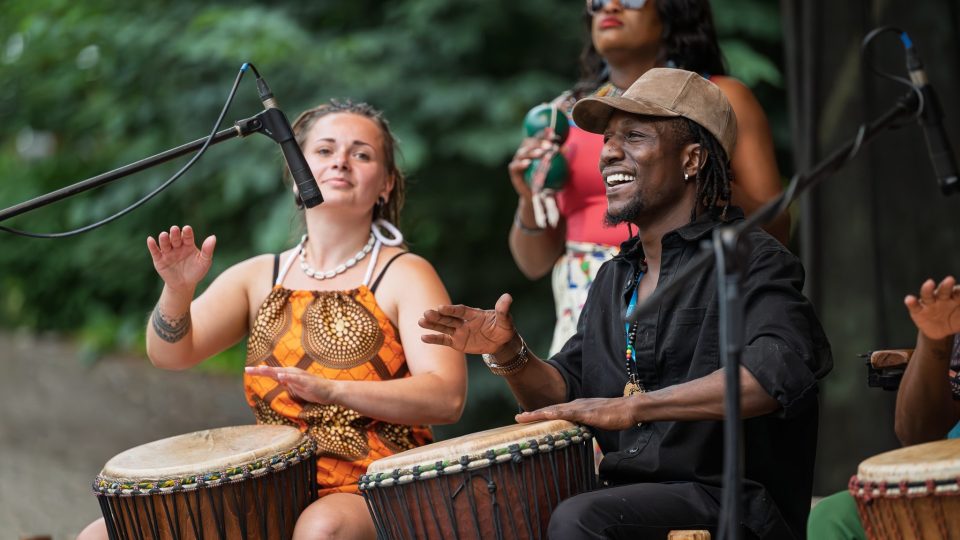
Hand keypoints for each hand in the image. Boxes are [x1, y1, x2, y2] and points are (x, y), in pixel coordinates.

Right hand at [146, 225, 215, 293]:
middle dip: (174, 234)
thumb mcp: (204, 262)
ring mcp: (167, 252)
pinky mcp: (159, 259)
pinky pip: (155, 251)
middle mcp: (177, 246)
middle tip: (174, 229)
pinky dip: (152, 245)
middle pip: (175, 238)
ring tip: (164, 235)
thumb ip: (208, 250)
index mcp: (188, 244)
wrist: (185, 285)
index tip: (187, 229)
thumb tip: (213, 237)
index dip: (187, 232)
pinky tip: (150, 240)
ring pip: (165, 243)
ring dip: (164, 239)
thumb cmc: (196, 271)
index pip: (187, 237)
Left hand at [245, 366, 335, 403]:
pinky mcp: (307, 381)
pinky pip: (295, 379)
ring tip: (260, 370)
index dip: (259, 372)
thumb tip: (278, 380)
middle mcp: (293, 373)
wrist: (330, 391)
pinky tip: (280, 376)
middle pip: (273, 371)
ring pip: (283, 372)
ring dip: (271, 371)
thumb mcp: (296, 387)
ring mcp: (300, 376)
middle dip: (260, 371)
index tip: (247, 370)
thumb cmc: (313, 390)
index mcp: (289, 375)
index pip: (272, 373)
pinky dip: (288, 377)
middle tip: (247, 370)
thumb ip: (287, 383)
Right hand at [419, 293, 516, 354]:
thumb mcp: (505, 320)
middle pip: (449, 318)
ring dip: (432, 324)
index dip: (451, 309)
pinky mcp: (457, 342)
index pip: (460, 311)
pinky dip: (434, 339)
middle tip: (426, 313)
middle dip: (438, 316)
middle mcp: (464, 321)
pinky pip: (444, 340)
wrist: (501, 342)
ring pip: (444, 327)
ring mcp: (459, 331)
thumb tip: (508, 297)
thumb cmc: (503, 328)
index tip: (441, 307)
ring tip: (420, 321)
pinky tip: (423, 337)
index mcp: (474, 314)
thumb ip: (503, 310)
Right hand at [508, 137, 555, 199]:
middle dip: (538, 142)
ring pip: (522, 153)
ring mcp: (517, 160)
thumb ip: (558, 157)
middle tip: (549, 145)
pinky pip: (516, 166)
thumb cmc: (547, 179)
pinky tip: (528, 163)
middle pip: (528, 142)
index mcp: (532, 148)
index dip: (544, 134)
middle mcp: (524, 152)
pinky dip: (521, 164)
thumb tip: (567, 148)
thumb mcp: (554, 168)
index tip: (552, 133)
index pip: (538, 137)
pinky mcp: (513, 171)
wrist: (536, 195)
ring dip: (532, 152)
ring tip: (541, 153)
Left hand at [516, 397, 639, 430]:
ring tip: (522, 418)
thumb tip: (580, 433)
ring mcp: (580, 407)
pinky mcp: (587, 412)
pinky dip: (554, 414)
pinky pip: (567, 413)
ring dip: (537, 414)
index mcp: (578, 407)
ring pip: (554, 410)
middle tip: (517, 418)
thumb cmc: (617, 416)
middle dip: (533, 414)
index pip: (556, 411)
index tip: (527, 419)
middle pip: (550, 409)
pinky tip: (545, 415)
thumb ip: (587, 426)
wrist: (630, 409)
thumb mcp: (597, 422)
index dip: (541, 415)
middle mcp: (576, 405)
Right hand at [905, 276, 959, 339]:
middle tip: (951, 280)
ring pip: (928, 295)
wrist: (940, 330)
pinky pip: (915, 306)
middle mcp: (942, 297)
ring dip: (928, 289)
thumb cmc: (957, 319)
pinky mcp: (918, 312)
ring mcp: (930, 303)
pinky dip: (911, 302)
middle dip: (947, 285)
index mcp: (956, 297)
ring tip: (930, 283)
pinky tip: (909, 299)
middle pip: (945, 290)